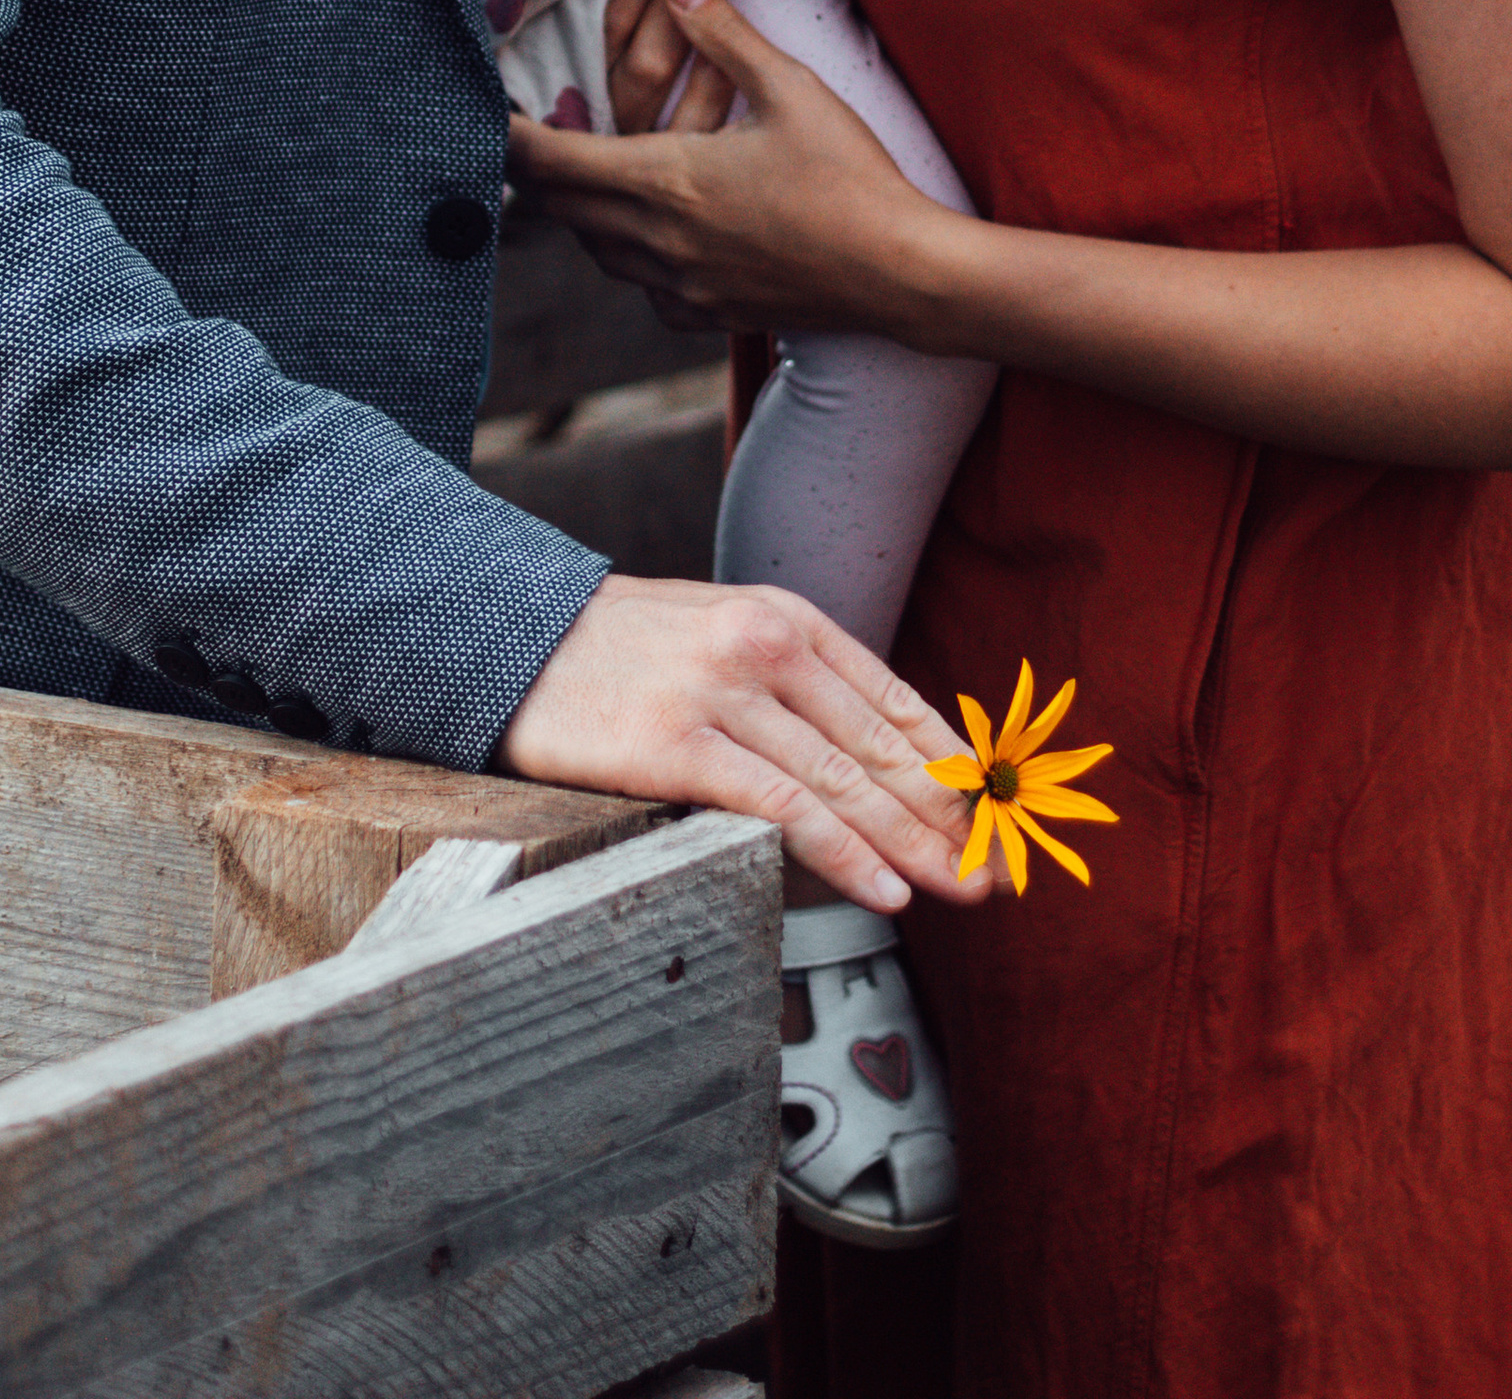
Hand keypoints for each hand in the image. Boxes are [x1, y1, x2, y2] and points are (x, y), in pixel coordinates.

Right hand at [497, 570, 985, 913]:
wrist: (509, 634)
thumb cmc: (620, 651)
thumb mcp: (720, 636)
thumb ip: (793, 685)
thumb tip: (871, 758)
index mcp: (787, 618)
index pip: (896, 702)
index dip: (954, 771)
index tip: (997, 822)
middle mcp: (767, 647)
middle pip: (882, 748)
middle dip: (951, 819)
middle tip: (1002, 873)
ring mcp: (724, 693)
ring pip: (845, 783)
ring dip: (914, 847)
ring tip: (964, 891)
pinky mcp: (678, 744)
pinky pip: (781, 807)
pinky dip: (842, 852)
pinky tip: (883, 890)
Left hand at [510, 0, 947, 337]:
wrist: (901, 272)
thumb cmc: (849, 175)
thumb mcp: (789, 88)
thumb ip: (724, 35)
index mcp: (665, 181)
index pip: (550, 164)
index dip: (509, 141)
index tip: (488, 119)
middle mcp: (657, 241)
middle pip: (561, 210)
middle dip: (540, 175)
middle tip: (528, 142)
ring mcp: (680, 286)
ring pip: (597, 251)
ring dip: (583, 215)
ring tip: (588, 180)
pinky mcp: (707, 315)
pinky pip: (643, 289)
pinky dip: (632, 258)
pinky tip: (659, 236)